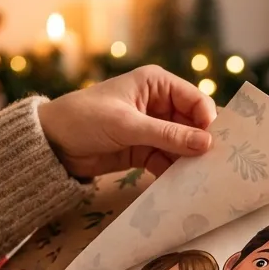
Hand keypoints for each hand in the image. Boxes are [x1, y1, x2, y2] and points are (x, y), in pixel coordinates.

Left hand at [38, 66, 216, 179]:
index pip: (195, 100)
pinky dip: (174, 172)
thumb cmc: (85, 119)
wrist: (52, 144)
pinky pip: (167, 160)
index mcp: (156, 84)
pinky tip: (182, 185)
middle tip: (215, 167)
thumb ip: (168, 135)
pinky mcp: (144, 151)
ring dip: (189, 161)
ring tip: (201, 180)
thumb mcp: (128, 125)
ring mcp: (152, 129)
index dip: (208, 121)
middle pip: (192, 125)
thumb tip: (206, 143)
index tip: (216, 145)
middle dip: (201, 144)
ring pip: (182, 145)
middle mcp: (158, 104)